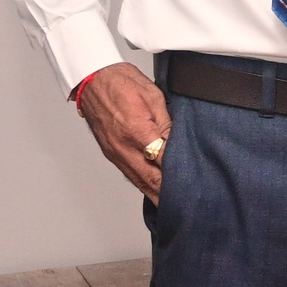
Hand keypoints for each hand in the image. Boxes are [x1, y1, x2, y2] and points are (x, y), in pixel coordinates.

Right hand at [77, 62, 174, 201]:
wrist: (93, 79)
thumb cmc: (122, 82)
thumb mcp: (154, 97)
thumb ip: (167, 123)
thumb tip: (178, 144)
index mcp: (138, 132)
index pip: (163, 162)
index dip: (178, 177)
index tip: (193, 186)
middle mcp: (124, 147)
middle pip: (150, 180)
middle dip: (168, 195)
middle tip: (187, 206)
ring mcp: (116, 152)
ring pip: (138, 181)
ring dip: (155, 194)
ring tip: (173, 207)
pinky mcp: (111, 153)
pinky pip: (129, 174)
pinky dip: (142, 185)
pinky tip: (153, 191)